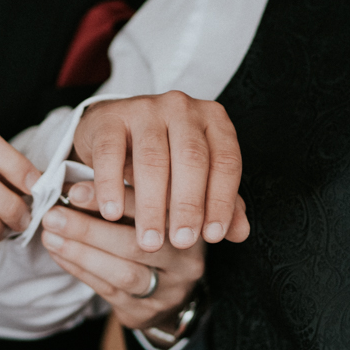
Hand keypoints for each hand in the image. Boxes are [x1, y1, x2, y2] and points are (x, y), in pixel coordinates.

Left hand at [41, 184, 204, 332]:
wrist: (169, 292)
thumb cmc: (150, 234)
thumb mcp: (149, 207)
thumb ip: (123, 191)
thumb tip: (76, 180)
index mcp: (189, 220)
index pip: (153, 206)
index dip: (113, 197)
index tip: (75, 191)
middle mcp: (187, 257)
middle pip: (136, 243)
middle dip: (89, 229)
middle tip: (53, 215)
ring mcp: (170, 289)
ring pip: (122, 272)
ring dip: (80, 252)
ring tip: (49, 235)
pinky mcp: (147, 311)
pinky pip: (108, 290)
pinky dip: (79, 269)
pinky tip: (59, 253)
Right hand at [73, 92, 250, 253]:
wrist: (112, 130)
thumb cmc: (165, 157)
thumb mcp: (196, 178)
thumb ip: (219, 202)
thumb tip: (240, 234)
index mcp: (213, 120)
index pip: (226, 161)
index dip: (221, 201)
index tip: (213, 236)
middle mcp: (183, 108)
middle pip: (192, 158)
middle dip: (188, 206)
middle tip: (182, 241)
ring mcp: (145, 108)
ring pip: (152, 158)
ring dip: (151, 205)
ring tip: (149, 241)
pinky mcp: (110, 117)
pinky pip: (110, 153)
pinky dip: (111, 186)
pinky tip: (112, 214)